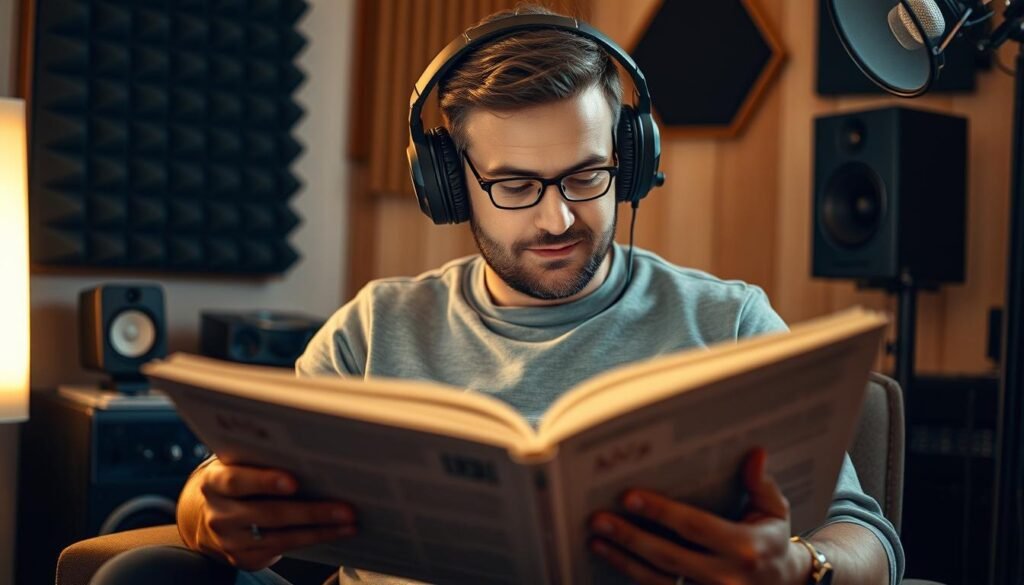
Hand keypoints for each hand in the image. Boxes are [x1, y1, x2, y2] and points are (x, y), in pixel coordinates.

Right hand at [188, 459, 357, 570]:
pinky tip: (337, 532)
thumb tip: (312, 452)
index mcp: (215, 482)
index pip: (236, 481)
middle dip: (311, 511)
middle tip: (345, 508)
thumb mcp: (239, 464)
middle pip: (268, 514)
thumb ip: (261, 459)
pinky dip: (314, 540)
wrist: (208, 516)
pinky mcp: (244, 558)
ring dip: (320, 530)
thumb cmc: (239, 479)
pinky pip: (283, 550)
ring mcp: (230, 540)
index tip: (293, 481)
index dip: (264, 481)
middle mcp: (219, 514)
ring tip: (349, 521)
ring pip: (280, 537)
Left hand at [588, 448, 811, 584]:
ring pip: (659, 581)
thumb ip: (760, 484)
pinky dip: (635, 577)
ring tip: (597, 540)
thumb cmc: (772, 543)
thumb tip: (755, 453)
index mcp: (744, 548)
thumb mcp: (774, 512)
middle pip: (668, 557)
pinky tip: (615, 560)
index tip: (629, 497)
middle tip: (598, 519)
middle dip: (630, 537)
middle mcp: (725, 577)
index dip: (660, 512)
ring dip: (624, 560)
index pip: (694, 527)